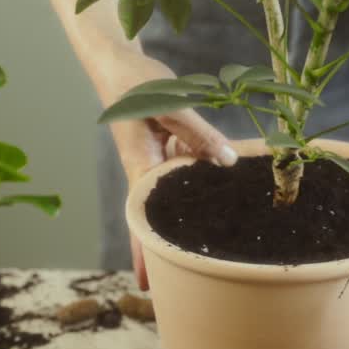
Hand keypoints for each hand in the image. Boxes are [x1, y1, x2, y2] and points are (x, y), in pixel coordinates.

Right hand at [105, 54, 236, 289]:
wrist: (120, 63)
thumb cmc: (134, 83)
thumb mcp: (168, 106)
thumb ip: (199, 133)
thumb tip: (227, 162)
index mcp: (140, 167)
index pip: (142, 220)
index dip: (146, 253)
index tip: (148, 284)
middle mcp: (148, 170)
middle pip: (160, 217)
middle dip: (170, 249)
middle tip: (189, 285)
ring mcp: (160, 161)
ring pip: (181, 194)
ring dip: (195, 215)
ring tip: (217, 247)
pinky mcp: (171, 148)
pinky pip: (191, 168)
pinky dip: (207, 179)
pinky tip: (229, 188)